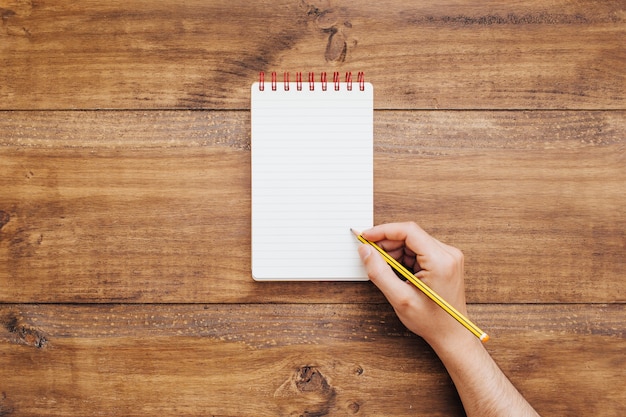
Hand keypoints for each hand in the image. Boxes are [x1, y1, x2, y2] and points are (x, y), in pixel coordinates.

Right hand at [357, 222, 468, 347]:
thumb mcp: (400, 298)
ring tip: (386, 270)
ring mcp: (449, 256)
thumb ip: (379, 272)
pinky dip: (404, 257)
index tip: (366, 237)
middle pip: (410, 235)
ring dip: (395, 251)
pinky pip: (420, 250)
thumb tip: (365, 251)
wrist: (452, 335)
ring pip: (413, 242)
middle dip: (387, 243)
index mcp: (441, 261)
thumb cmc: (432, 321)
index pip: (408, 231)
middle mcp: (448, 254)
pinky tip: (399, 272)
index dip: (383, 231)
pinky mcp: (445, 261)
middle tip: (371, 256)